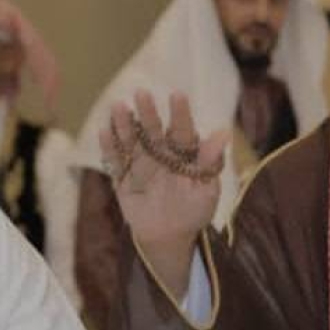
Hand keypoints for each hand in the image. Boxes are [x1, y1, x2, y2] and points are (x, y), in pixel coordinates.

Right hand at [99, 89, 227, 295]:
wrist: (170, 236)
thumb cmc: (195, 211)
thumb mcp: (207, 190)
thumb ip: (210, 162)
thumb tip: (224, 133)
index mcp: (184, 154)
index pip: (183, 130)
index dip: (180, 113)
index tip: (177, 96)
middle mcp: (161, 153)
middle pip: (154, 129)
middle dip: (148, 112)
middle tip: (142, 93)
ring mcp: (141, 163)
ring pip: (132, 140)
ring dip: (124, 124)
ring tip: (118, 107)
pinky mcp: (123, 177)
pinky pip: (115, 160)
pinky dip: (109, 147)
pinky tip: (105, 132)